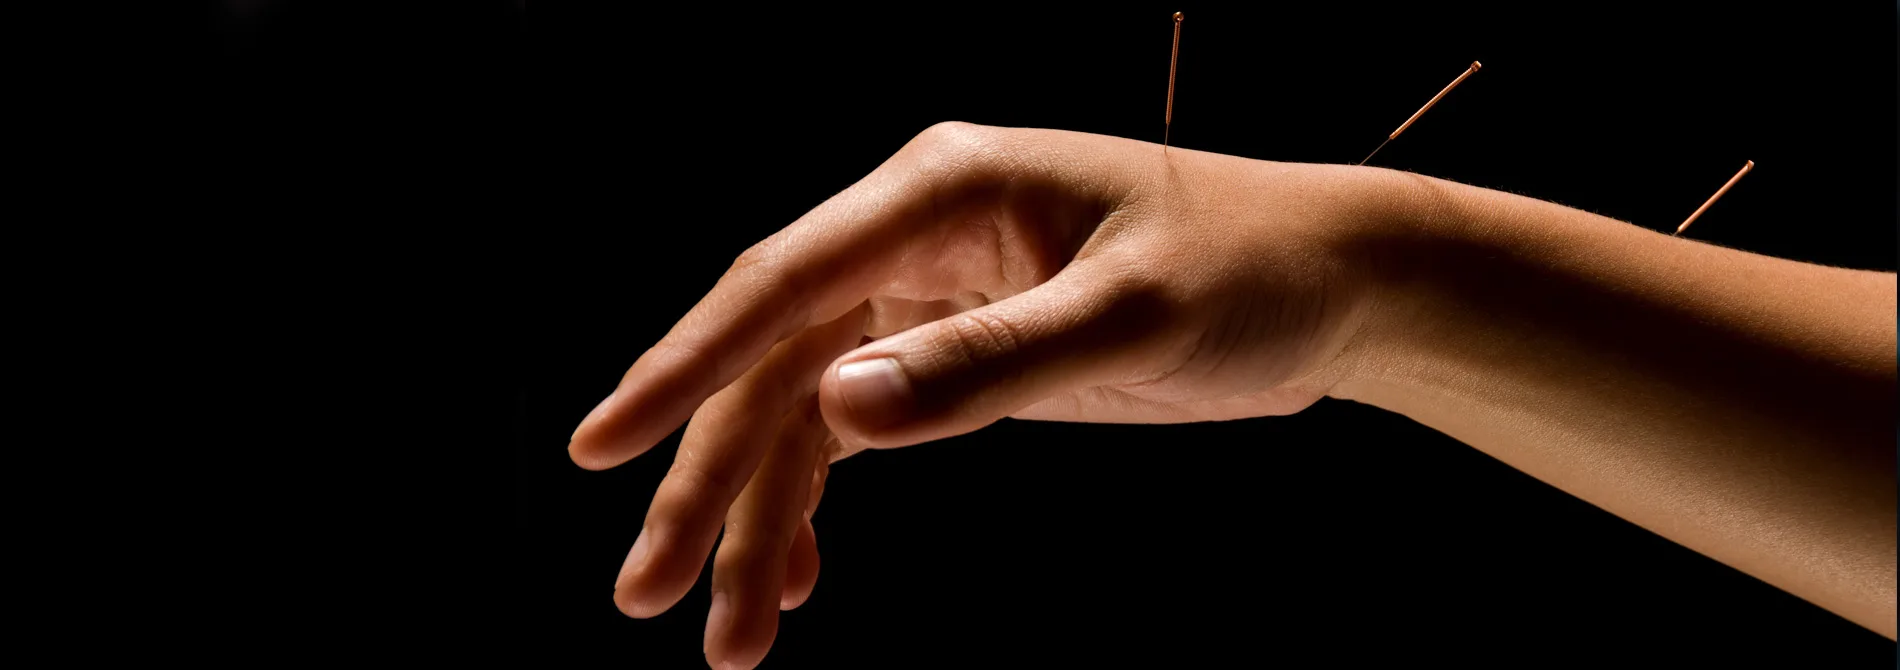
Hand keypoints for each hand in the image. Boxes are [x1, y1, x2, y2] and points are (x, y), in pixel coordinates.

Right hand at [567, 122, 1405, 667]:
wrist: (1328, 286)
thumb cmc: (1246, 272)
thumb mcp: (1129, 316)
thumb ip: (987, 365)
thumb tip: (839, 410)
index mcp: (940, 193)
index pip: (782, 282)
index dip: (684, 366)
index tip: (604, 448)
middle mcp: (913, 238)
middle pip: (771, 365)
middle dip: (707, 482)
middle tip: (644, 595)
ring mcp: (928, 298)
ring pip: (803, 413)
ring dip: (759, 519)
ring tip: (731, 637)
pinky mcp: (953, 354)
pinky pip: (855, 431)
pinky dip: (818, 505)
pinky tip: (799, 578)